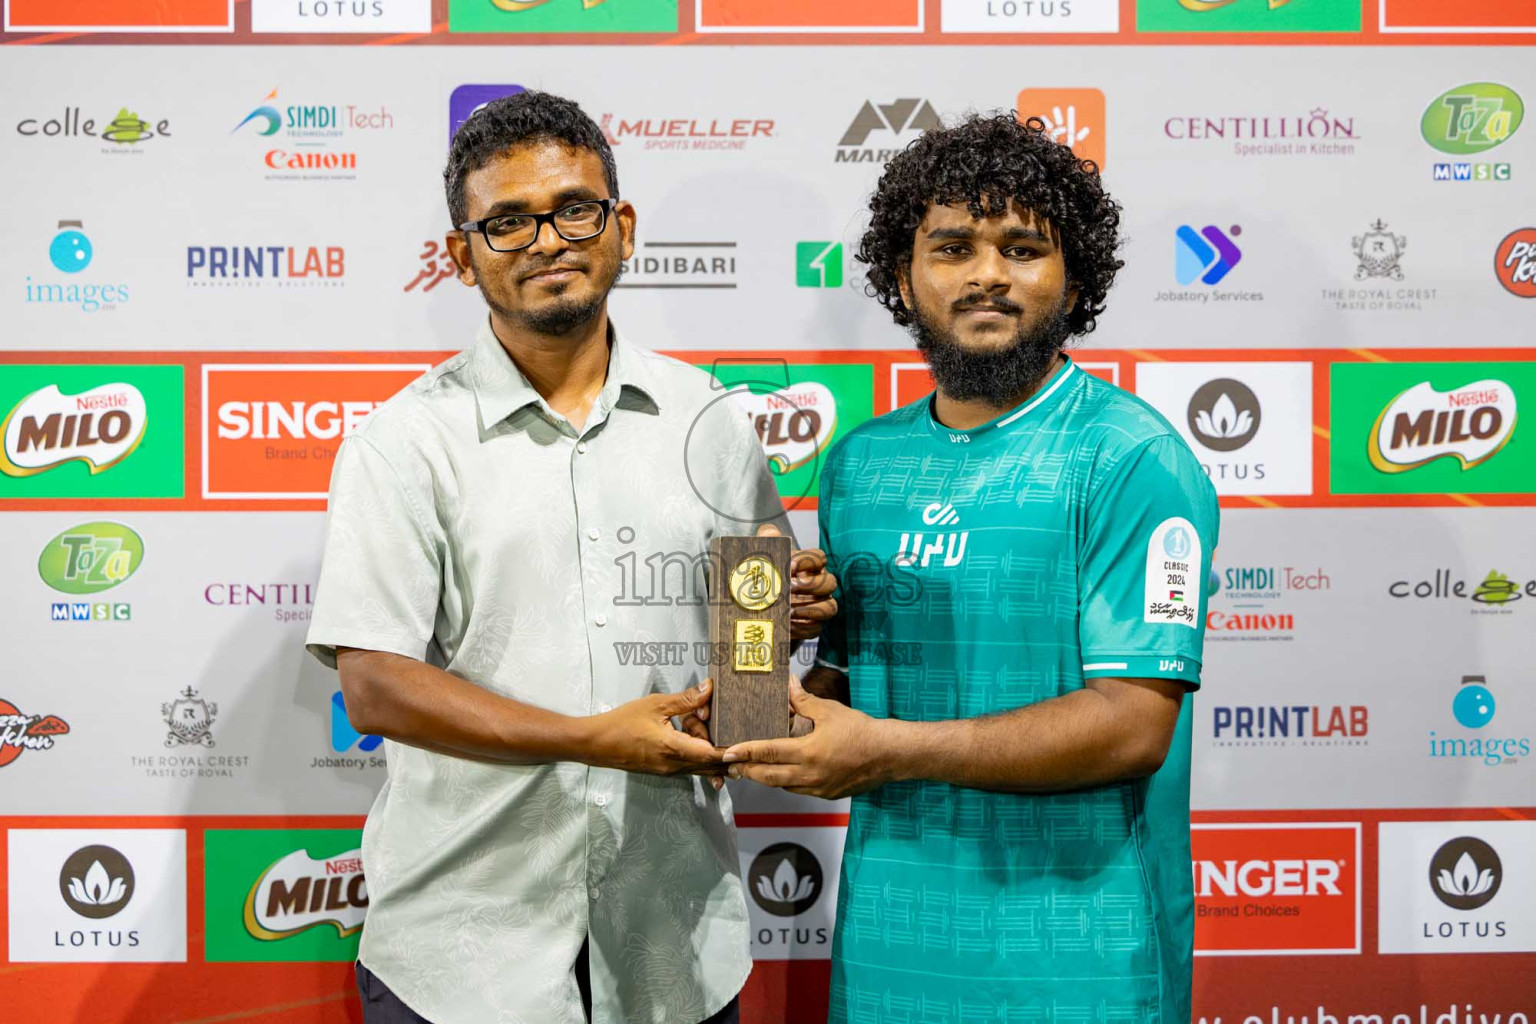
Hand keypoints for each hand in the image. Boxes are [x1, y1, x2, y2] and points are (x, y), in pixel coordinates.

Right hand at [584, 680, 725, 778]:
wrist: (596, 743)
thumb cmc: (622, 722)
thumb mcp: (656, 705)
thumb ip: (685, 699)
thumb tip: (708, 689)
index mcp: (674, 749)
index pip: (712, 755)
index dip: (729, 751)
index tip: (743, 745)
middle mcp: (674, 766)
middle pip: (710, 763)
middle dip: (717, 743)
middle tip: (704, 719)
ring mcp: (668, 771)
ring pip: (700, 765)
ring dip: (705, 747)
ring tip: (692, 722)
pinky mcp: (663, 771)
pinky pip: (688, 765)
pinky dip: (694, 752)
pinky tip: (686, 732)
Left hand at [721, 677, 892, 799]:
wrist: (889, 755)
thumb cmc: (861, 731)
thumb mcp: (830, 711)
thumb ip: (803, 701)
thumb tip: (788, 684)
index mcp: (808, 752)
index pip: (767, 752)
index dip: (745, 752)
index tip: (727, 753)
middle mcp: (810, 775)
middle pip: (768, 776)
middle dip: (746, 771)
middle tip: (730, 766)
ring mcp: (818, 788)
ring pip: (781, 786)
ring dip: (764, 778)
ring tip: (750, 769)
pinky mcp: (826, 794)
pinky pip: (798, 790)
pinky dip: (785, 782)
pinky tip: (782, 774)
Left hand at [755, 523, 837, 640]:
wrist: (756, 606)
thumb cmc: (764, 576)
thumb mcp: (762, 556)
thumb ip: (766, 540)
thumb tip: (769, 533)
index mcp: (809, 566)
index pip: (820, 558)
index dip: (808, 560)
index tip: (789, 565)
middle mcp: (819, 585)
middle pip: (831, 583)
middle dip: (811, 587)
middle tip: (789, 589)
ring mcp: (818, 606)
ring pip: (831, 608)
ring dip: (812, 610)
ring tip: (789, 612)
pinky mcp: (812, 625)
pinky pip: (817, 628)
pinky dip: (803, 628)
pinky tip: (786, 626)